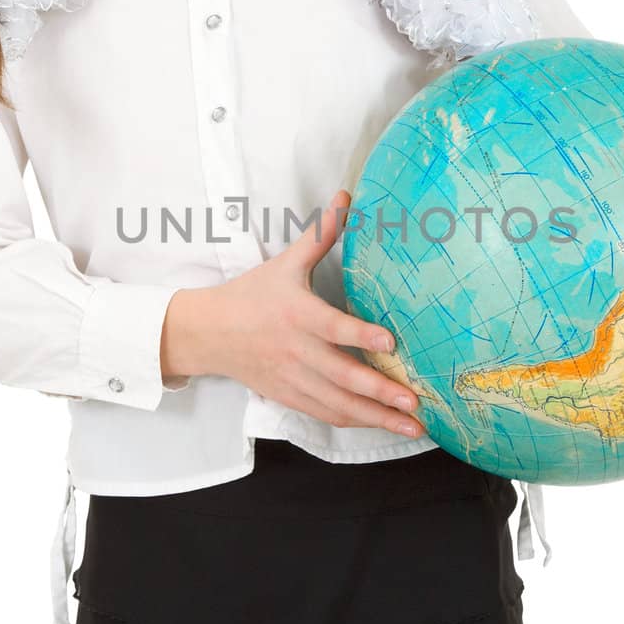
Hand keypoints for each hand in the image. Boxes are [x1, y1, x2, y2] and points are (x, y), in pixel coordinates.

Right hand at [160, 186, 426, 438]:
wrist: (209, 333)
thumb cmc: (252, 295)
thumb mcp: (285, 263)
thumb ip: (320, 235)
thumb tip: (347, 196)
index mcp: (296, 315)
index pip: (332, 327)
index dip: (360, 335)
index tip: (391, 342)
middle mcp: (296, 351)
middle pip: (341, 376)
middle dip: (380, 391)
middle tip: (415, 401)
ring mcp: (292, 379)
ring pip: (338, 404)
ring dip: (376, 417)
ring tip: (413, 427)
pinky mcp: (290, 397)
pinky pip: (326, 414)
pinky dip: (355, 421)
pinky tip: (383, 424)